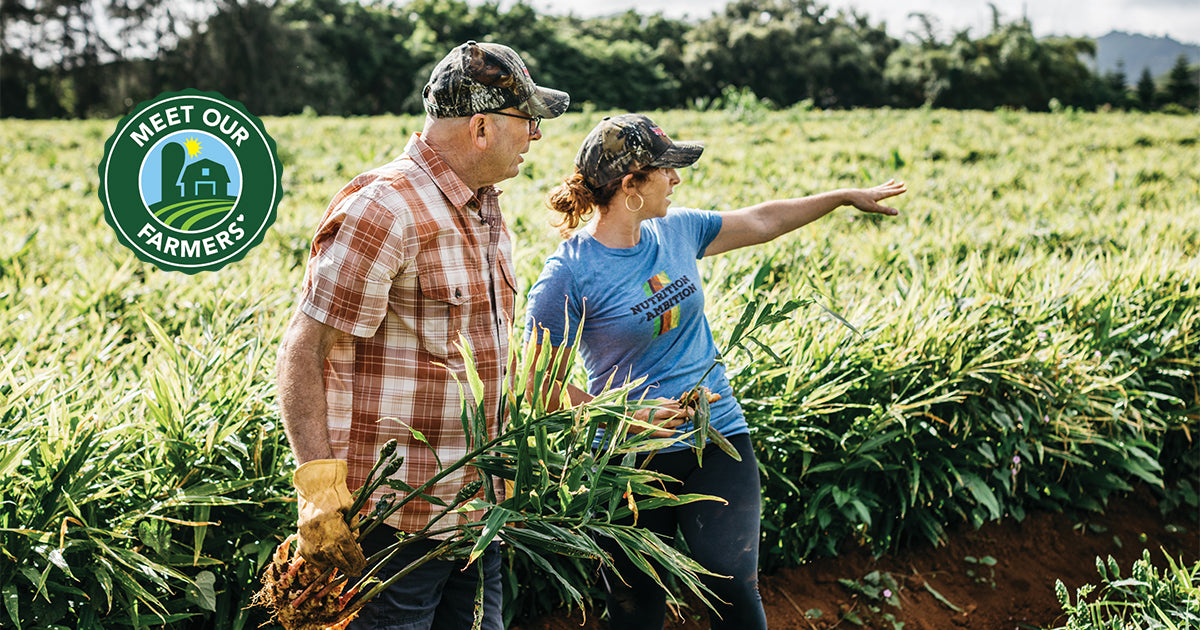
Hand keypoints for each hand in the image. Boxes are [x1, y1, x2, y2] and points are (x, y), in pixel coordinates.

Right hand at [293, 459, 366, 575]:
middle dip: (348, 567)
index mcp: (334, 526)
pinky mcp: (300, 540)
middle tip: (356, 571)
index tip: (363, 565)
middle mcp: (319, 535)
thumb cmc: (337, 495)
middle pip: (336, 559)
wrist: (315, 486)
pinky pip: (310, 558)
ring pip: (322, 561)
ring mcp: (308, 539)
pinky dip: (320, 561)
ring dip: (334, 564)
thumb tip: (358, 551)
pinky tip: (329, 560)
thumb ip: (354, 531)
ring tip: (344, 564)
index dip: (356, 560)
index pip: (348, 550)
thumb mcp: (351, 511)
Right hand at [629, 398, 691, 436]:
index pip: (675, 404)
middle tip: (692, 413)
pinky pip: (670, 432)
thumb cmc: (643, 410)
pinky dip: (674, 429)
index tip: (690, 407)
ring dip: (681, 421)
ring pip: (676, 423)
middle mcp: (656, 413)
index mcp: (656, 404)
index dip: (685, 406)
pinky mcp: (655, 433)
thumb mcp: (653, 402)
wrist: (628, 421)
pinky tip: (672, 426)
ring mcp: (656, 424)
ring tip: (679, 419)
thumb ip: (666, 402)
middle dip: (687, 413)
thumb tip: (679, 404)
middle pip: (677, 413)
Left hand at [845, 179, 906, 215]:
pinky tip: (875, 190)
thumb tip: (897, 213)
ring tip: (892, 181)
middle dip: (895, 186)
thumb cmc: (860, 202)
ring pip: (881, 187)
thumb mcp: (874, 208)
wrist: (847, 196)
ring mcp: (869, 191)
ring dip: (887, 185)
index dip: (898, 191)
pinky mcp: (864, 193)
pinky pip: (874, 190)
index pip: (891, 193)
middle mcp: (875, 191)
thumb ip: (885, 210)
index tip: (905, 188)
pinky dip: (878, 188)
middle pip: (887, 188)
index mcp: (878, 194)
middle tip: (902, 182)